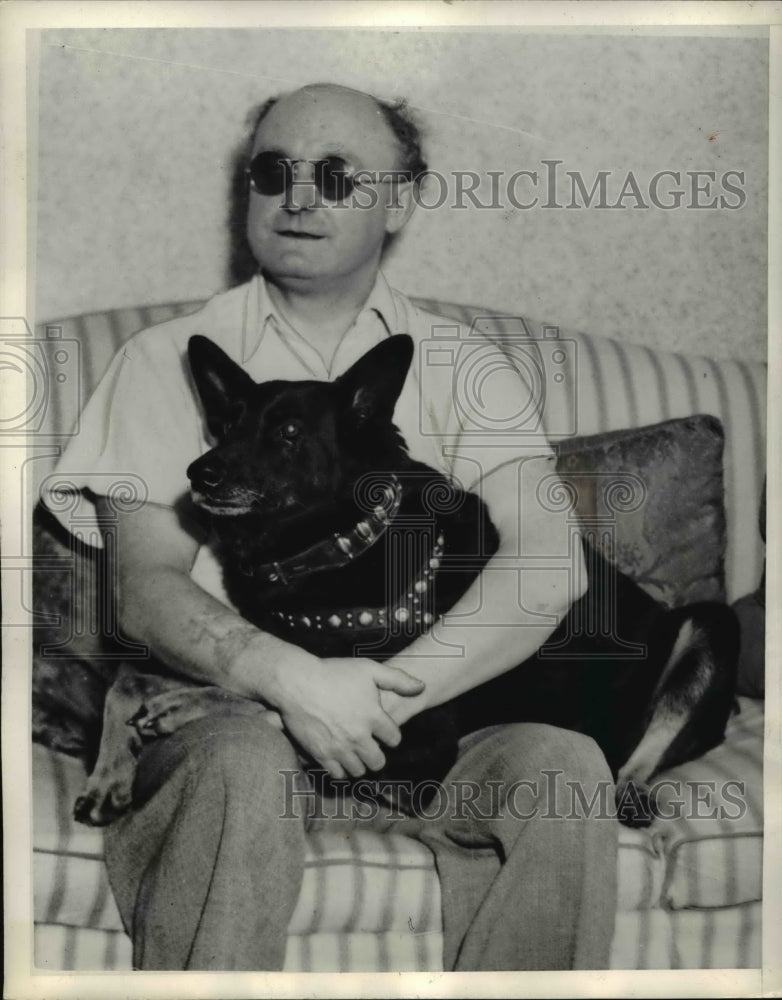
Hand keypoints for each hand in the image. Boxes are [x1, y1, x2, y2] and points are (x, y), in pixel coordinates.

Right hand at [273, 657, 424, 778]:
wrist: (297, 682)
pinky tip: (339, 757)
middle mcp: (359, 736)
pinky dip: (341, 769)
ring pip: (359, 770)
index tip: (382, 730)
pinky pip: (338, 774)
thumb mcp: (369, 669)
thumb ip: (397, 679)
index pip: (394, 739)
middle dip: (377, 754)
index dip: (389, 734)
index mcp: (374, 716)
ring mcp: (340, 747)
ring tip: (354, 752)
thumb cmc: (334, 673)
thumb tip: (421, 688)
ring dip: (359, 763)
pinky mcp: (321, 754)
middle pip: (378, 761)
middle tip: (369, 746)